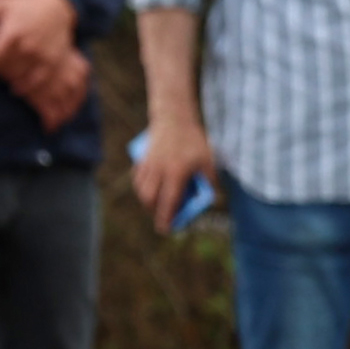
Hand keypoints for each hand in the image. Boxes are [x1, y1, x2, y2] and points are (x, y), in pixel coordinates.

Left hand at [0, 0, 72, 89]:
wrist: (58, 7)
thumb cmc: (24, 5)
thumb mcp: (1, 4)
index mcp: (13, 31)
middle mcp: (28, 45)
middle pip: (4, 69)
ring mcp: (42, 55)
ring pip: (20, 77)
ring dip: (8, 80)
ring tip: (3, 79)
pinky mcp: (54, 61)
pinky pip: (38, 81)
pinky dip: (27, 87)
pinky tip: (18, 88)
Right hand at [132, 112, 211, 228]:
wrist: (173, 118)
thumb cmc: (194, 140)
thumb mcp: (208, 160)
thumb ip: (209, 180)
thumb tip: (211, 198)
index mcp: (176, 172)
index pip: (169, 201)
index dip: (166, 218)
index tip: (166, 230)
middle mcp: (159, 170)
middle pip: (150, 198)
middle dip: (154, 212)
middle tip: (163, 218)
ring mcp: (148, 164)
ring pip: (142, 190)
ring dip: (147, 201)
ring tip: (157, 206)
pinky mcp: (142, 160)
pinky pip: (138, 180)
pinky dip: (141, 189)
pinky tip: (149, 192)